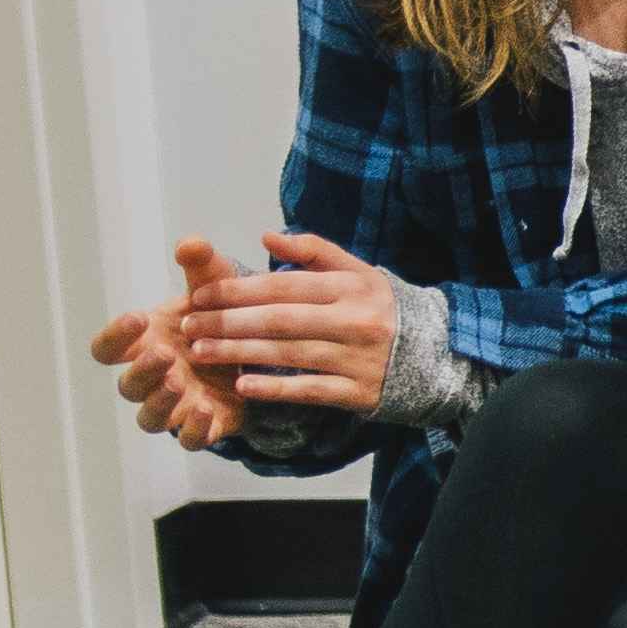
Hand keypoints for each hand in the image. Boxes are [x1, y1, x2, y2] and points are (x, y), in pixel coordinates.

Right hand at [91, 237, 254, 448]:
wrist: (259, 347)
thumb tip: (192, 243)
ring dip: (160, 403)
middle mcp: (154, 379)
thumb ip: (202, 267)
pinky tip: (206, 411)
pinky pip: (191, 439)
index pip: (106, 350)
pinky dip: (194, 430)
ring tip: (181, 384)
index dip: (114, 337)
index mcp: (144, 345)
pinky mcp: (207, 425)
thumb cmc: (219, 317)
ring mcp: (177, 405)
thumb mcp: (216, 288)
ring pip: (150, 418)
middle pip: (128, 386)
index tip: (138, 317)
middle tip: (165, 354)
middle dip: (142, 371)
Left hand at [183, 232, 401, 413]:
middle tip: (188, 326)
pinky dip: (275, 388)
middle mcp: (355, 321)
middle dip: (227, 323)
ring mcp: (357, 358)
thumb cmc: (383, 308)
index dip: (237, 291)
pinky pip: (310, 390)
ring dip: (238, 353)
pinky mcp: (360, 392)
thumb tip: (267, 236)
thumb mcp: (359, 272)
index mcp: (351, 287)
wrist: (437, 354)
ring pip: (288, 354)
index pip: (283, 285)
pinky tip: (242, 386)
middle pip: (279, 320)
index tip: (200, 296)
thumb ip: (314, 252)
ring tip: (201, 352)